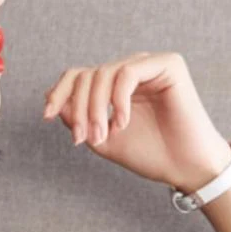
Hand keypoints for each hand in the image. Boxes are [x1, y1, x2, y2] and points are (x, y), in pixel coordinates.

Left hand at [43, 51, 230, 190]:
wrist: (184, 167)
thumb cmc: (150, 154)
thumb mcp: (102, 140)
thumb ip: (78, 120)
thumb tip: (53, 102)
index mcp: (115, 86)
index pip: (78, 75)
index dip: (59, 92)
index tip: (46, 115)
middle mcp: (130, 70)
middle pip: (87, 74)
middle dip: (78, 108)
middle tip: (82, 138)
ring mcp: (149, 65)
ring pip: (104, 73)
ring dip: (96, 108)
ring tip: (104, 136)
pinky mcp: (168, 65)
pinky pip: (128, 73)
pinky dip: (119, 100)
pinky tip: (122, 123)